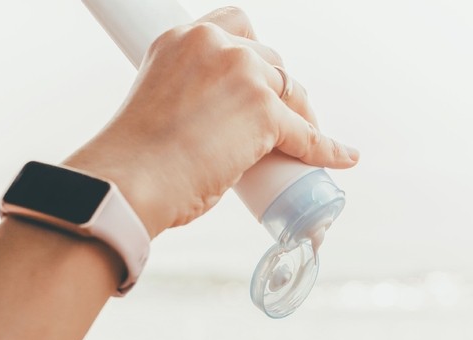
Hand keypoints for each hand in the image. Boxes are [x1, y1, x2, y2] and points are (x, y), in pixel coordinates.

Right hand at [63, 7, 357, 236]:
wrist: (131, 179)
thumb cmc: (135, 159)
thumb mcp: (157, 103)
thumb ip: (186, 97)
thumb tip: (213, 128)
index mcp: (182, 38)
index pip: (236, 26)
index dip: (254, 54)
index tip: (258, 79)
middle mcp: (215, 44)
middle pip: (271, 61)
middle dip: (279, 90)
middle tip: (282, 121)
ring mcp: (244, 74)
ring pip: (292, 90)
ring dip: (302, 114)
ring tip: (303, 142)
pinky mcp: (266, 111)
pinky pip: (307, 134)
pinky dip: (326, 148)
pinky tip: (342, 157)